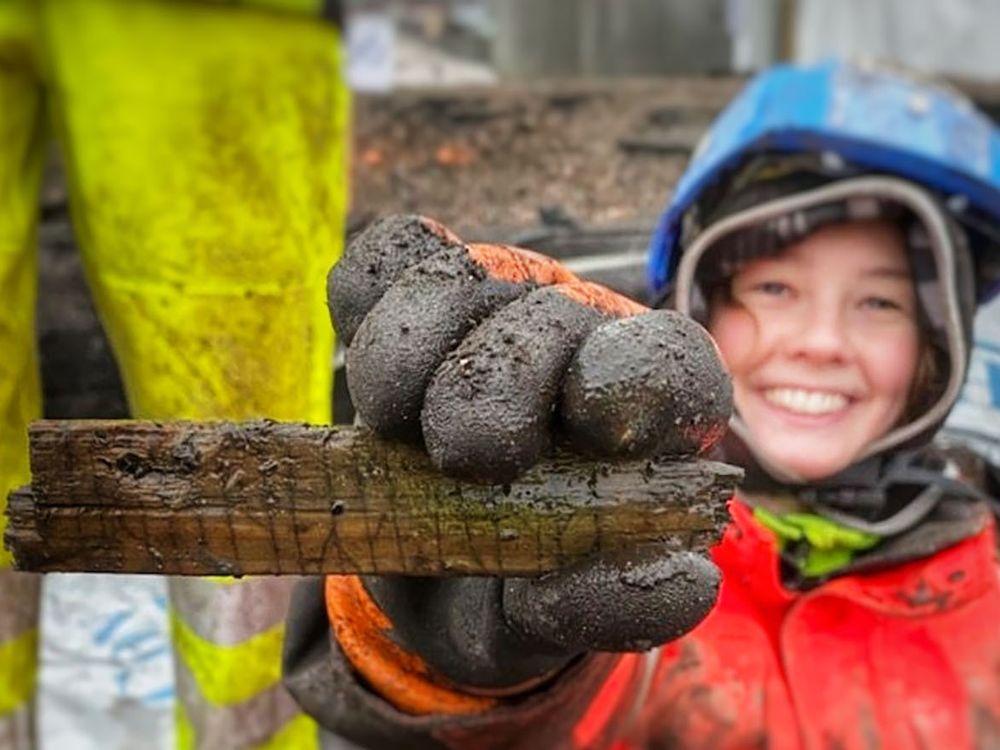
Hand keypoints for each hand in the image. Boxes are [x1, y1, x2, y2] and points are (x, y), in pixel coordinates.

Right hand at [324, 215, 731, 691]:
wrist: (426, 574)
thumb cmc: (509, 590)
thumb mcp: (551, 620)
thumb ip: (608, 601)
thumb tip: (686, 584)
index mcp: (643, 418)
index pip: (670, 362)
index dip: (636, 376)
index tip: (596, 424)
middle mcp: (575, 343)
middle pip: (550, 317)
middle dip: (497, 389)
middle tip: (465, 458)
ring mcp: (494, 309)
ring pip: (457, 277)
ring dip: (409, 350)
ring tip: (391, 421)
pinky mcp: (412, 300)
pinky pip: (386, 258)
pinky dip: (366, 297)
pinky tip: (369, 359)